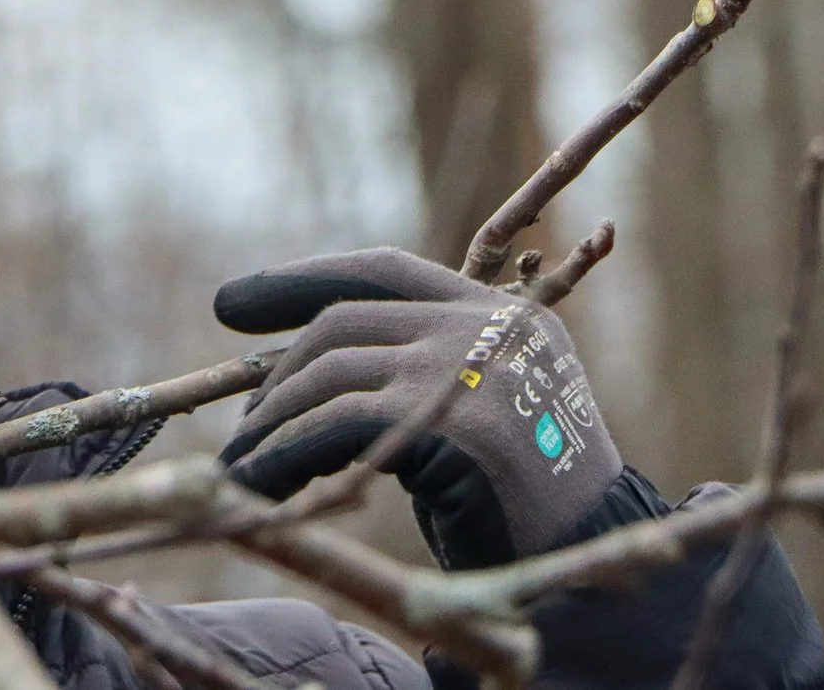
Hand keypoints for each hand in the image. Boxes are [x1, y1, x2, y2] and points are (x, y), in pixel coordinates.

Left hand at [215, 246, 621, 569]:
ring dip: (272, 425)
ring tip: (239, 465)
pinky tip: (258, 484)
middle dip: (278, 375)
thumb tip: (308, 364)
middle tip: (245, 426)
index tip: (231, 305)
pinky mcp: (452, 426)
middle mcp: (484, 326)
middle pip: (342, 324)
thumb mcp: (481, 406)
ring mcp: (468, 370)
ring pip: (330, 376)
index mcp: (497, 311)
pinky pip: (336, 429)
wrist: (592, 555)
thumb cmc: (525, 497)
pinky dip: (284, 457)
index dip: (300, 281)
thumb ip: (421, 366)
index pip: (382, 269)